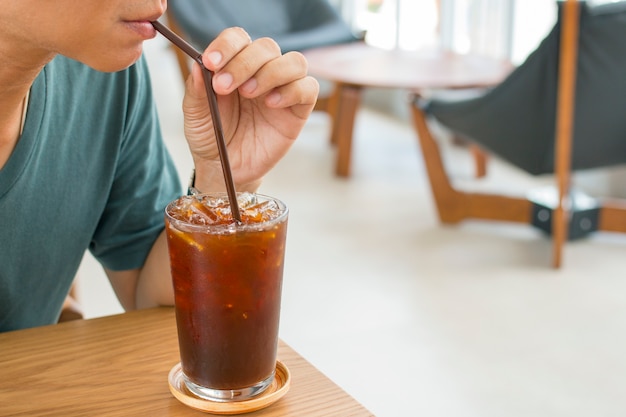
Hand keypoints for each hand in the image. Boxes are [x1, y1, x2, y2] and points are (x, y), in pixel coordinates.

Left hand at [181, 27, 319, 191]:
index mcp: (235, 65)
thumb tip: (198, 64)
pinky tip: (271, 104)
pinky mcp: (299, 109)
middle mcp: (262, 72)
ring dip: (270, 72)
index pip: (239, 39)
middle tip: (224, 87)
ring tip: (249, 93)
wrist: (225, 168)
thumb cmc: (211, 137)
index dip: (227, 45)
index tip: (211, 62)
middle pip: (266, 47)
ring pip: (293, 61)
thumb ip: (196, 89)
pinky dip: (292, 90)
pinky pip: (309, 88)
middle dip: (244, 63)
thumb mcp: (195, 114)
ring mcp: (283, 89)